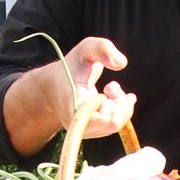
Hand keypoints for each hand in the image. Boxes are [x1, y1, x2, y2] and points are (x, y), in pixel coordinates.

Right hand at [3, 34, 136, 155]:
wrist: (55, 85)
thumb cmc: (71, 66)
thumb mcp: (85, 49)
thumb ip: (102, 48)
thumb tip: (122, 64)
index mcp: (73, 106)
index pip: (100, 119)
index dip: (110, 104)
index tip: (106, 87)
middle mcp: (79, 123)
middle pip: (113, 122)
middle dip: (120, 101)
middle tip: (111, 85)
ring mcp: (86, 130)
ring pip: (116, 125)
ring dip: (122, 103)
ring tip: (112, 88)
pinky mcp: (94, 131)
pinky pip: (116, 125)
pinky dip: (123, 109)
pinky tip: (120, 96)